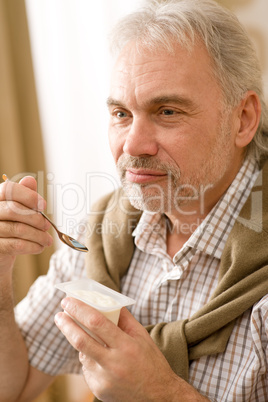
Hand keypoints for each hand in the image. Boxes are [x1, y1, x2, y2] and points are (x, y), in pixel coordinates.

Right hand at [0, 176, 52, 271]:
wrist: (1, 252)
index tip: (43, 206)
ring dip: (38, 235)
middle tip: (47, 225)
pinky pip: (16, 245)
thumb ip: (25, 195)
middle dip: (36, 218)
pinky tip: (39, 247)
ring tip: (47, 240)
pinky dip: (32, 246)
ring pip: (18, 229)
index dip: (28, 196)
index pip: (9, 189)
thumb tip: (29, 180)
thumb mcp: (20, 209)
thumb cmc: (12, 225)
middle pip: (14, 209)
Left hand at [55, 298, 208, 401]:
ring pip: (82, 354)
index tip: (68, 301)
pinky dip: (89, 358)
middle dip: (66, 324)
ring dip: (80, 342)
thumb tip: (109, 301)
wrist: (158, 396)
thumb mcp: (142, 336)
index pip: (97, 323)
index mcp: (126, 346)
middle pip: (81, 340)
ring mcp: (104, 379)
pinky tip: (99, 358)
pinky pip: (87, 368)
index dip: (80, 310)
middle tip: (59, 314)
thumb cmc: (151, 361)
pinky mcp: (98, 390)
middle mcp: (113, 363)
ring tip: (87, 337)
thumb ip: (124, 318)